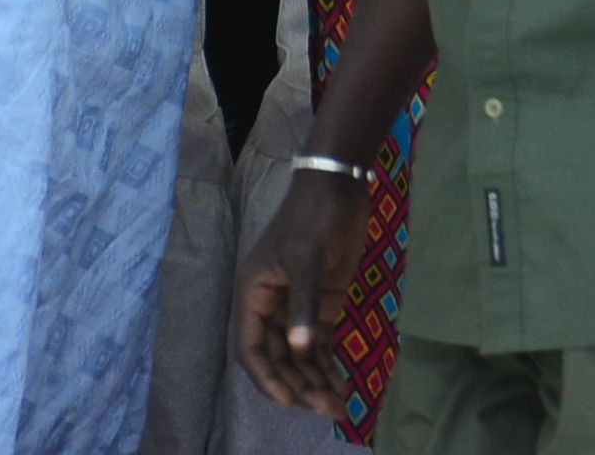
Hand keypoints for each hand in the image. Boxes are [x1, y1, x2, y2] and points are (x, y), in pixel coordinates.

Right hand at [232, 165, 368, 414]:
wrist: (339, 184)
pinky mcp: (322, 303)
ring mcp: (297, 307)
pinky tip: (343, 383)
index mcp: (253, 295)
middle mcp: (271, 307)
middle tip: (328, 409)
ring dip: (316, 380)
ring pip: (300, 355)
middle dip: (300, 385)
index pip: (251, 348)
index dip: (267, 377)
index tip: (289, 401)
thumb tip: (298, 349)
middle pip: (279, 358)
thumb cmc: (314, 217)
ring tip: (339, 406)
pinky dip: (329, 363)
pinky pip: (321, 341)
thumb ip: (303, 304)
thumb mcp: (306, 257)